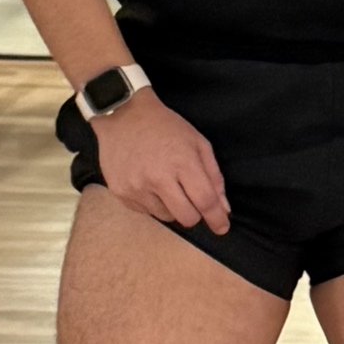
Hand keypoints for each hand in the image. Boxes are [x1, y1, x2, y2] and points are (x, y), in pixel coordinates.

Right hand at [91, 87, 230, 232]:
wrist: (123, 116)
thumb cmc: (166, 127)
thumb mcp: (198, 143)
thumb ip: (213, 176)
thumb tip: (223, 209)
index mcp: (182, 163)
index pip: (205, 202)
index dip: (217, 219)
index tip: (222, 227)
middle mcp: (158, 179)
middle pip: (186, 217)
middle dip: (195, 215)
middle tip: (193, 201)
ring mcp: (136, 188)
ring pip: (166, 217)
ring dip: (172, 207)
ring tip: (166, 184)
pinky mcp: (121, 193)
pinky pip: (146, 212)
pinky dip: (154, 203)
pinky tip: (150, 183)